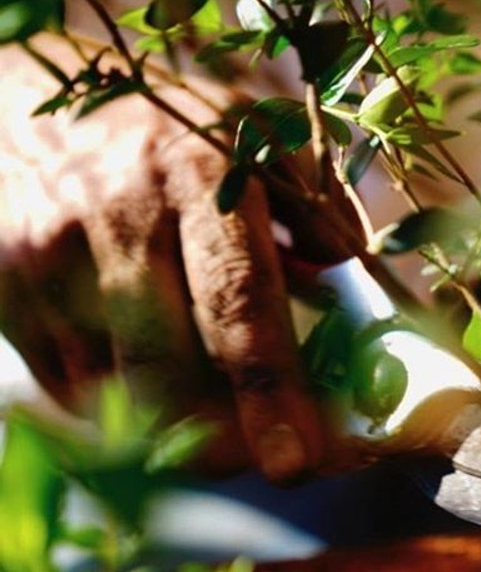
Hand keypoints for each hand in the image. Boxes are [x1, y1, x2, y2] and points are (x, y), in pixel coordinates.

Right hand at [0, 35, 324, 479]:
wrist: (20, 108)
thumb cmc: (164, 130)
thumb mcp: (251, 133)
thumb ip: (313, 204)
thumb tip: (354, 280)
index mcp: (195, 172)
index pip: (237, 301)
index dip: (269, 392)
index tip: (297, 459)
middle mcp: (118, 216)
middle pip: (170, 370)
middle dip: (226, 441)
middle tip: (276, 463)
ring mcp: (51, 260)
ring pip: (119, 395)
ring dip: (182, 438)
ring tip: (230, 433)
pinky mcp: (9, 295)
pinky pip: (75, 391)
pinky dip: (130, 417)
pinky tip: (167, 401)